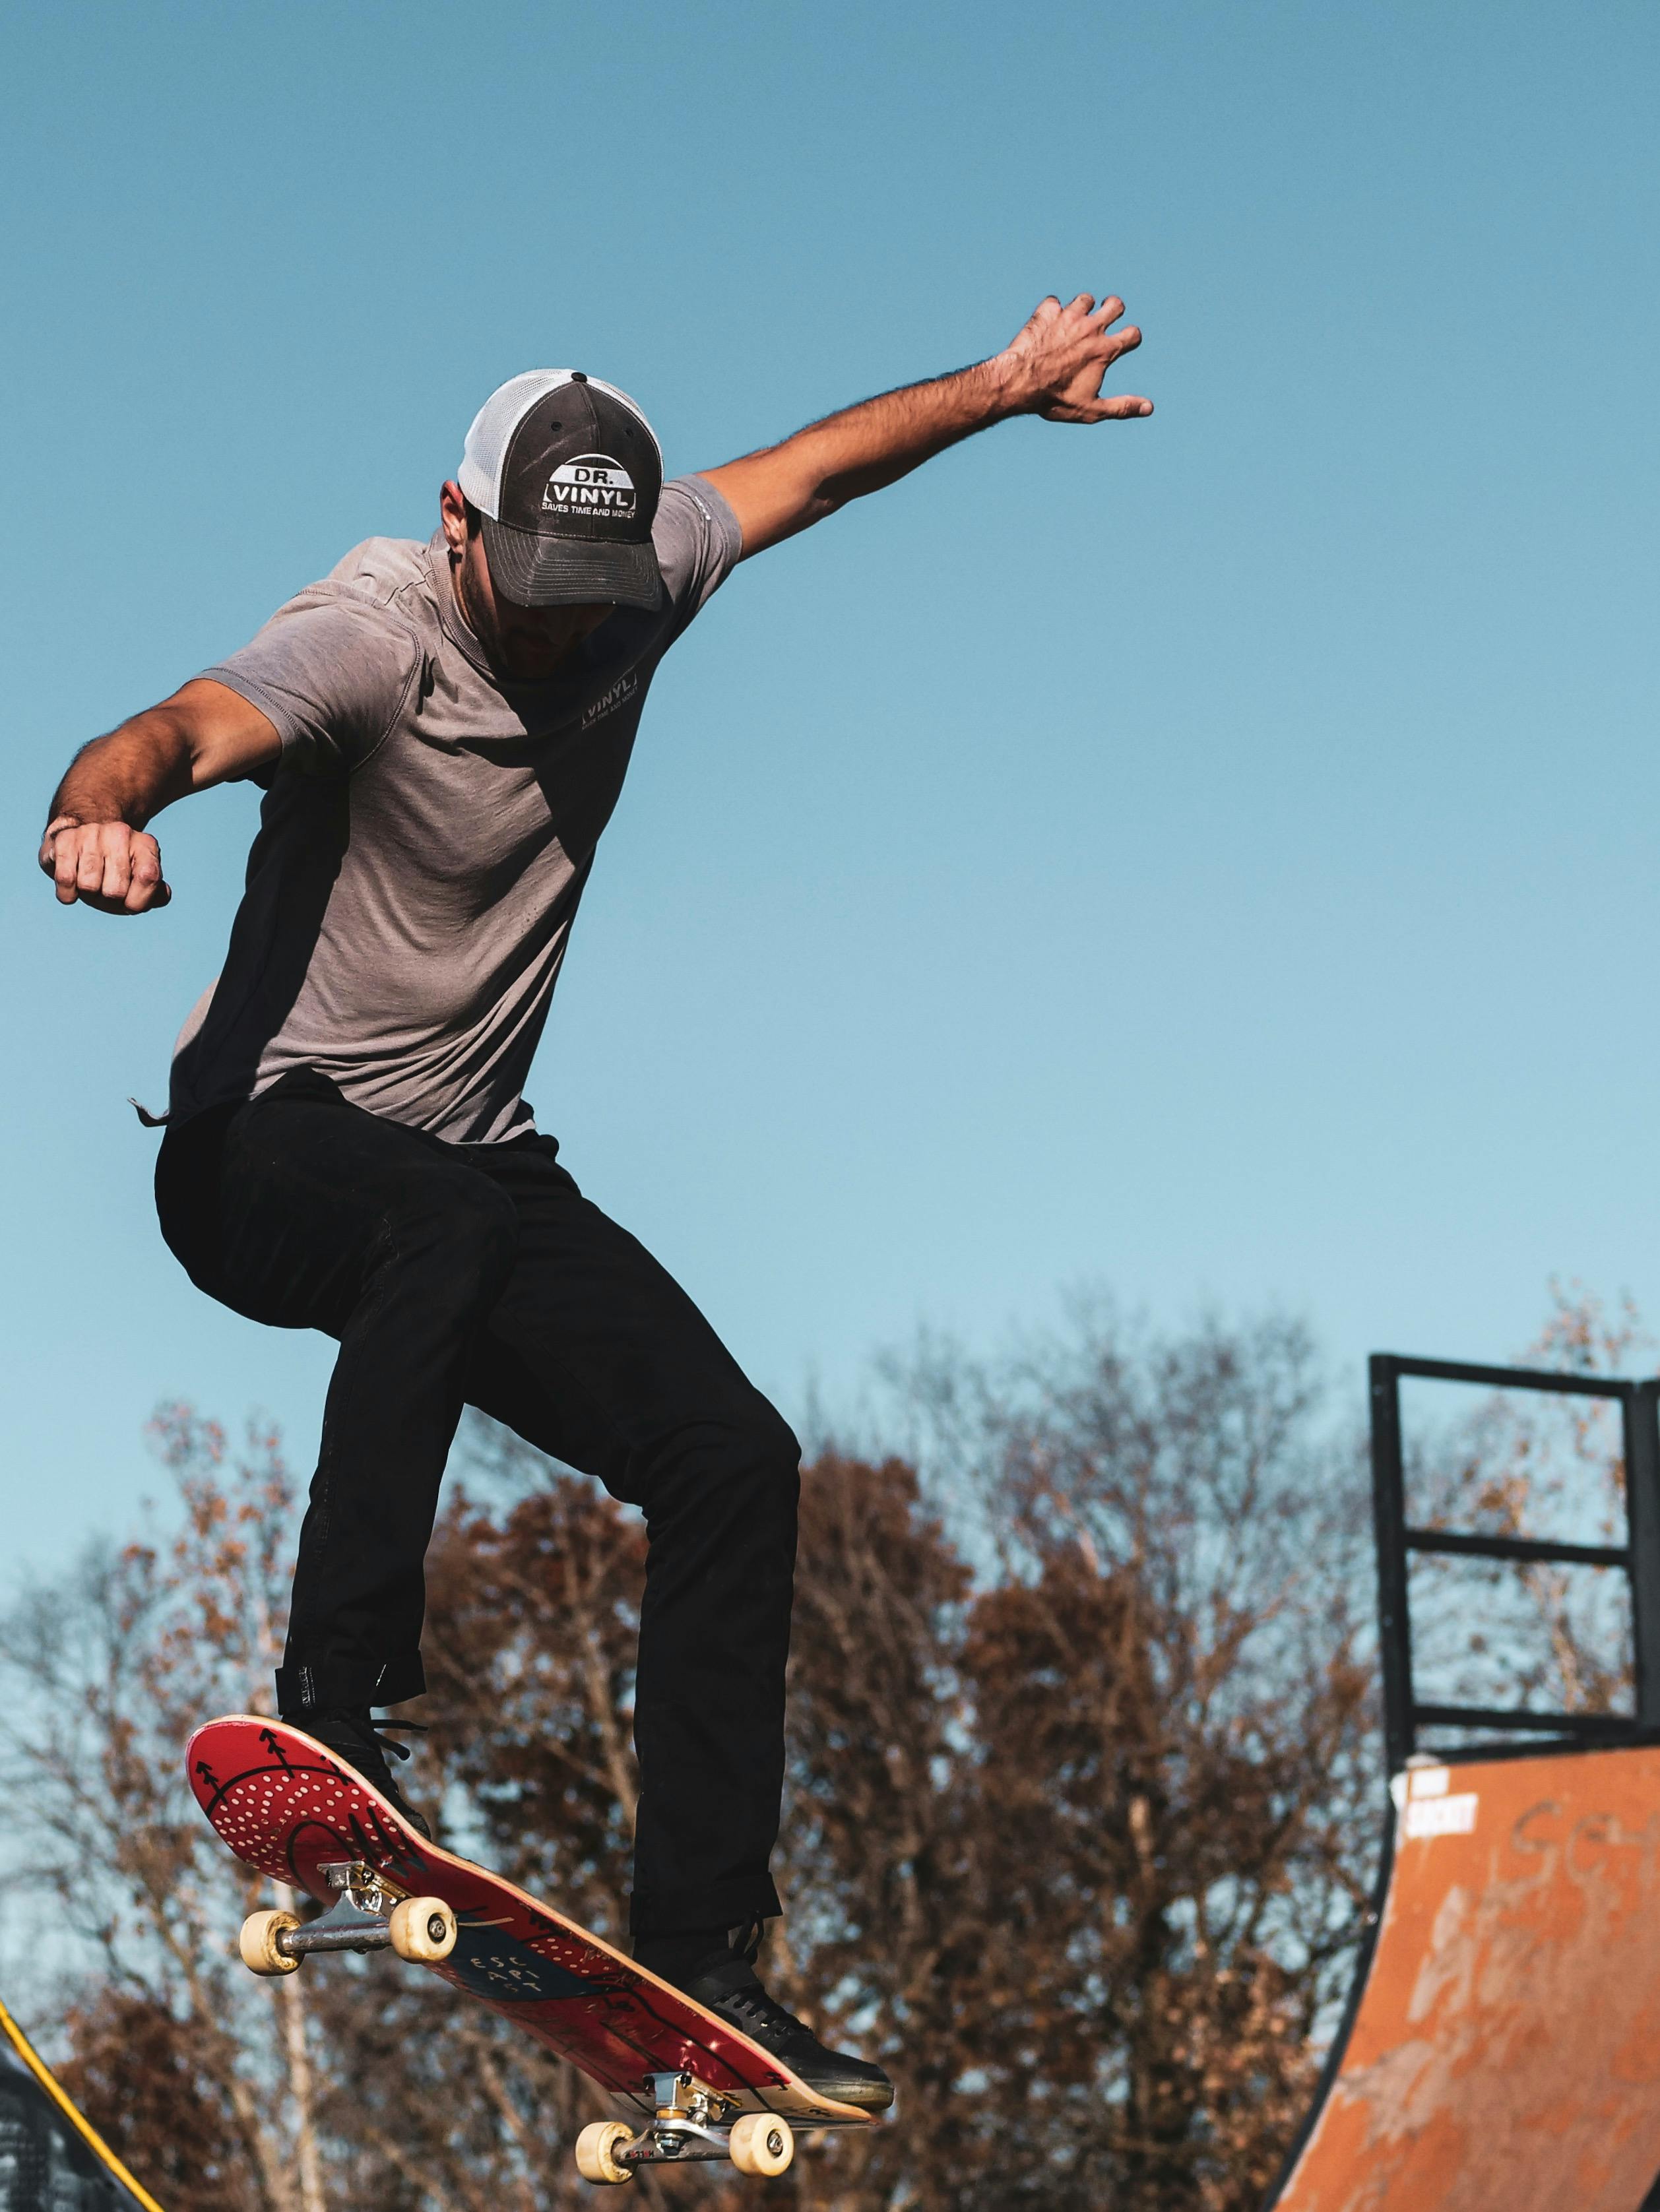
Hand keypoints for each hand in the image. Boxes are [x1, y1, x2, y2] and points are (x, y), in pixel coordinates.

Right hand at [39, 817, 171, 913]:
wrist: (81, 839)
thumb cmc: (114, 870)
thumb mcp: (140, 880)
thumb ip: (156, 894)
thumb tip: (162, 895)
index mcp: (146, 844)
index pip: (149, 878)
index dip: (137, 901)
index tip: (129, 901)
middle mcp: (121, 833)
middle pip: (115, 891)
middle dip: (108, 901)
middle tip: (105, 890)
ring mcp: (92, 833)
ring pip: (89, 886)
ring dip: (87, 895)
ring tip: (89, 881)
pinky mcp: (65, 839)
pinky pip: (66, 879)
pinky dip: (67, 893)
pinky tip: (71, 886)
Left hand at [998, 294, 1151, 422]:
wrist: (1020, 383)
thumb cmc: (1056, 400)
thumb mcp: (1091, 409)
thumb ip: (1122, 407)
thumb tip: (1150, 408)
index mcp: (1105, 349)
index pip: (1133, 333)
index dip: (1131, 338)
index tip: (1122, 345)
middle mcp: (1091, 327)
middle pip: (1115, 305)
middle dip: (1114, 310)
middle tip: (1104, 322)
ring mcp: (1069, 316)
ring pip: (1086, 299)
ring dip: (1083, 309)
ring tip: (1072, 324)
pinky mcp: (1048, 312)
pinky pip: (1054, 302)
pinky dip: (1052, 312)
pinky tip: (1046, 325)